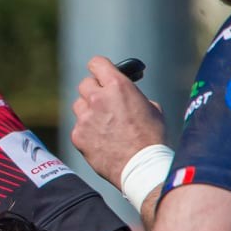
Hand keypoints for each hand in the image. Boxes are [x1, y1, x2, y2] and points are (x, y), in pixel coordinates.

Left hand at [71, 56, 166, 185]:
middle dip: (94, 90)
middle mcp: (97, 98)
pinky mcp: (78, 135)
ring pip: (79, 105)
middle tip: (104, 100)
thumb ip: (132, 96)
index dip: (100, 68)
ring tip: (104, 123)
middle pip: (85, 84)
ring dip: (88, 110)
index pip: (97, 63)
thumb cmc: (152, 138)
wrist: (141, 166)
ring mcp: (85, 117)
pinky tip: (101, 140)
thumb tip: (125, 95)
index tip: (102, 73)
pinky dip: (87, 131)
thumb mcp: (151, 108)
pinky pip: (78, 126)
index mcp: (118, 86)